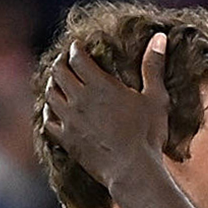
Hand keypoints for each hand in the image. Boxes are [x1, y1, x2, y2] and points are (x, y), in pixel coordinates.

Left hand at [42, 33, 171, 192]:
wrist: (132, 170)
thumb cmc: (147, 134)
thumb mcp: (155, 97)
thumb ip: (153, 66)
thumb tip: (159, 36)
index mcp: (99, 85)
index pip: (77, 58)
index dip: (75, 48)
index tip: (77, 46)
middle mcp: (79, 99)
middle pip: (58, 72)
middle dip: (60, 62)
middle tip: (65, 60)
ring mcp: (70, 121)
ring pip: (50, 95)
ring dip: (52, 85)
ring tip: (57, 82)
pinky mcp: (67, 140)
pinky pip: (48, 121)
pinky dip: (49, 112)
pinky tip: (53, 110)